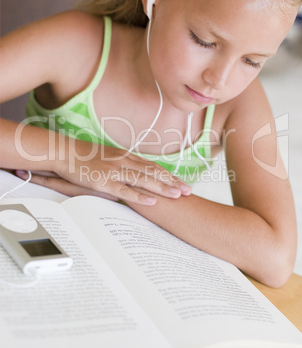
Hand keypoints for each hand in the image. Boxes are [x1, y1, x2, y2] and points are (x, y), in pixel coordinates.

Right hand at [16, 144, 190, 204]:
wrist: (67, 152)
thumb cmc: (87, 156)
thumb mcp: (110, 156)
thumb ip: (124, 164)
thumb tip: (135, 174)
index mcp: (126, 156)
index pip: (153, 166)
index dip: (169, 175)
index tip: (182, 182)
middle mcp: (124, 161)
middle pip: (153, 173)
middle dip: (172, 182)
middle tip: (188, 191)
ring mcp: (115, 171)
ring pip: (143, 180)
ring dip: (162, 188)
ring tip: (177, 195)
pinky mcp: (104, 181)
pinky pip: (125, 190)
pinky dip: (139, 196)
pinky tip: (152, 201)